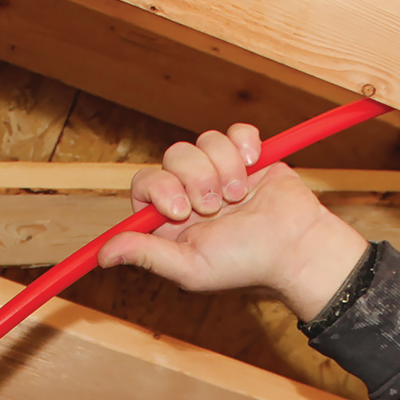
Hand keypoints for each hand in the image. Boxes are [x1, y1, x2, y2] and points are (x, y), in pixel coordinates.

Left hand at [98, 124, 369, 320]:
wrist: (296, 248)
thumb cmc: (245, 265)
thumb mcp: (190, 267)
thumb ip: (146, 255)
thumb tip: (103, 254)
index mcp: (172, 220)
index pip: (145, 185)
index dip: (159, 189)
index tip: (180, 209)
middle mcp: (192, 192)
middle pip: (173, 157)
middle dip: (195, 178)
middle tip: (216, 205)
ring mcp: (220, 172)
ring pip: (203, 142)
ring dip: (223, 167)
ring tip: (239, 194)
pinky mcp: (248, 157)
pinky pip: (234, 131)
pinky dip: (244, 144)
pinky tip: (254, 165)